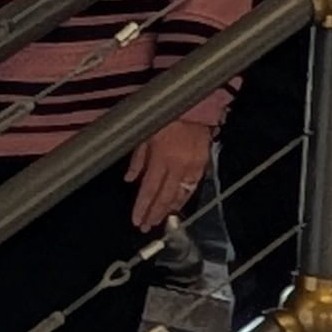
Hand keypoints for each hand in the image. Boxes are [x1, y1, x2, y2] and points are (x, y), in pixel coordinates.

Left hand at [123, 117, 212, 231]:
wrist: (194, 105)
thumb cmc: (165, 117)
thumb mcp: (145, 134)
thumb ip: (138, 159)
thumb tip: (129, 178)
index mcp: (161, 158)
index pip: (149, 190)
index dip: (142, 207)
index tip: (137, 221)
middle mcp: (177, 166)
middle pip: (164, 197)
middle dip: (154, 214)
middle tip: (146, 226)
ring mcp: (192, 167)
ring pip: (179, 195)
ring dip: (168, 209)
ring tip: (159, 220)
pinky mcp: (203, 164)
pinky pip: (192, 187)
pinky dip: (183, 198)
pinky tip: (177, 205)